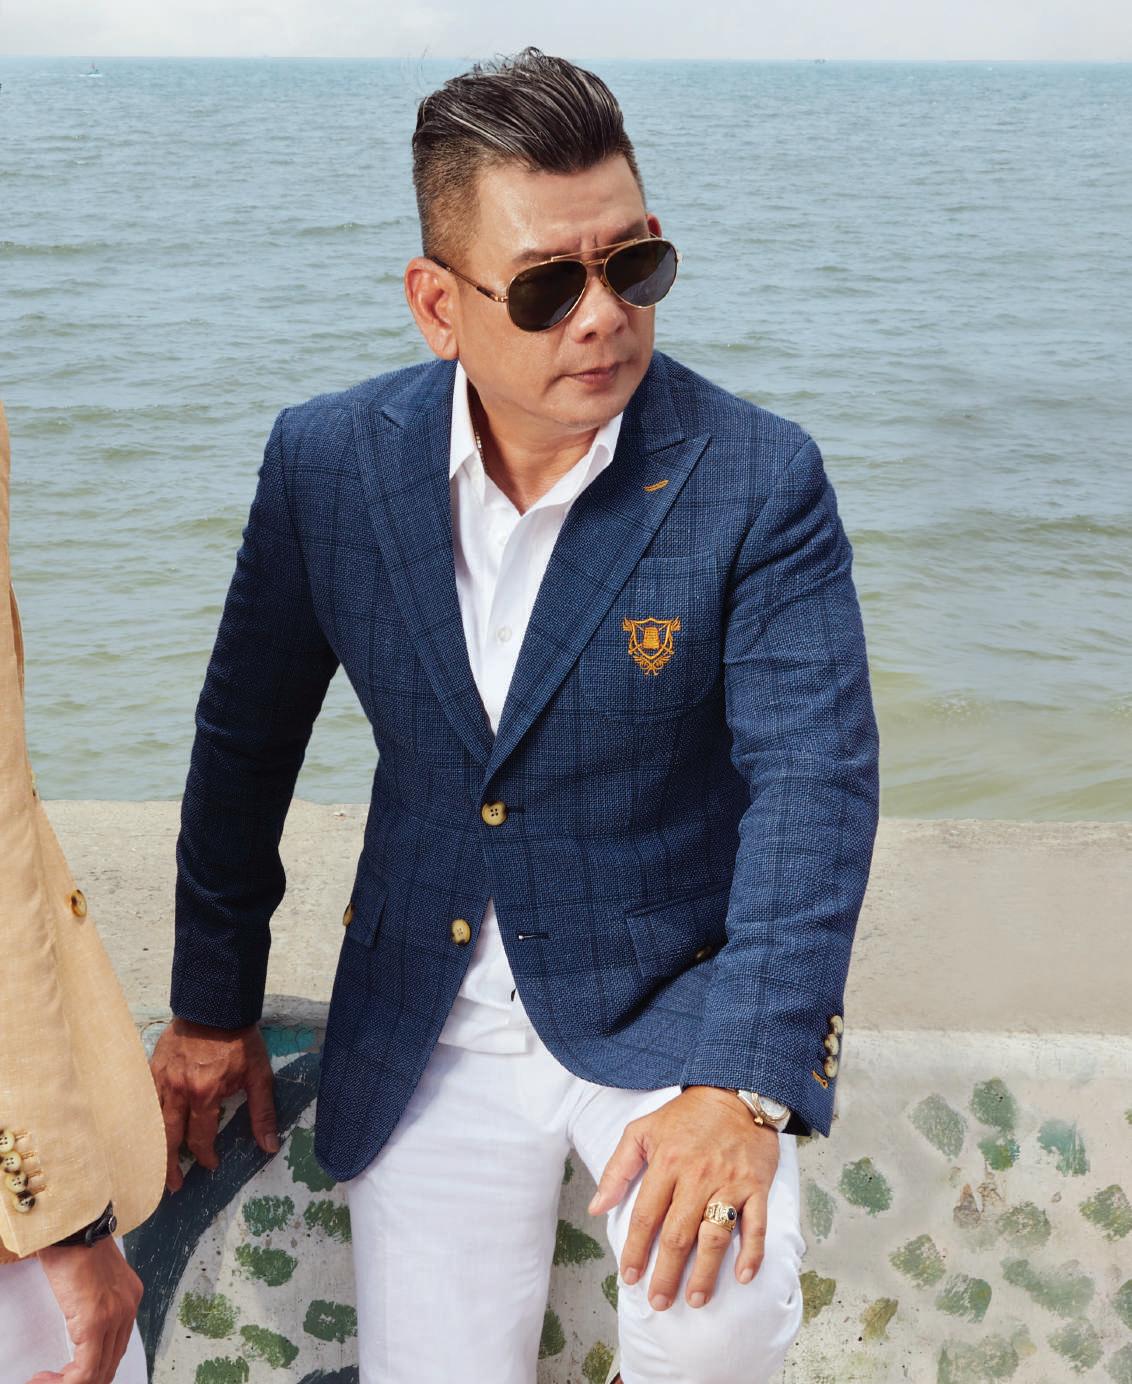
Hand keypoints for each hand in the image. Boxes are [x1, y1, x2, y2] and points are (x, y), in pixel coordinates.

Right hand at [28, 1238, 142, 1383]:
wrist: (73, 1227)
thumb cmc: (76, 1245)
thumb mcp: (92, 1279)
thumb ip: (94, 1303)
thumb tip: (81, 1328)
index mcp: (129, 1297)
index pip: (116, 1347)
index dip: (93, 1367)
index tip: (66, 1372)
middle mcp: (128, 1308)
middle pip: (110, 1364)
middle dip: (80, 1380)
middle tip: (53, 1380)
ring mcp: (115, 1316)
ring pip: (98, 1373)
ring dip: (69, 1383)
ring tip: (45, 1381)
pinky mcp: (96, 1322)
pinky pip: (85, 1371)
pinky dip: (65, 1382)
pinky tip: (46, 1378)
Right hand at [150, 1018, 277, 1191]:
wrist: (216, 1006)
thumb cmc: (240, 1041)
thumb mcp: (259, 1076)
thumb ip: (262, 1113)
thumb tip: (270, 1146)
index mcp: (204, 1094)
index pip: (200, 1138)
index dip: (206, 1156)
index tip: (211, 1164)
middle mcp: (178, 1091)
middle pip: (169, 1138)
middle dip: (171, 1166)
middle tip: (174, 1185)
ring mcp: (161, 1079)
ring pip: (152, 1123)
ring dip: (155, 1148)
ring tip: (156, 1168)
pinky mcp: (152, 1068)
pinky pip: (144, 1101)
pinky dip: (144, 1120)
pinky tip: (145, 1132)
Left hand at [587, 1085, 778, 1310]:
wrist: (735, 1092)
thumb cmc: (686, 1116)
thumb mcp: (642, 1130)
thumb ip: (617, 1168)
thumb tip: (597, 1206)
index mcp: (666, 1162)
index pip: (646, 1216)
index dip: (636, 1250)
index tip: (630, 1277)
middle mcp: (698, 1175)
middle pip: (678, 1234)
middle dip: (666, 1273)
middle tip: (659, 1301)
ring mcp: (729, 1182)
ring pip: (715, 1235)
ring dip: (705, 1272)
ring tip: (695, 1299)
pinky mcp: (756, 1186)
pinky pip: (756, 1225)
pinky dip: (751, 1253)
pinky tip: (743, 1276)